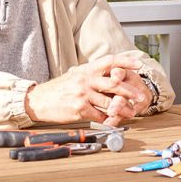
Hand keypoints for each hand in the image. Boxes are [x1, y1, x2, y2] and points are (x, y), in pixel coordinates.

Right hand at [24, 54, 147, 125]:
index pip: (109, 61)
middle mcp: (85, 80)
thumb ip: (92, 75)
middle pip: (114, 84)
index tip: (138, 65)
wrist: (39, 101)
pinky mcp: (80, 109)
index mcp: (86, 69)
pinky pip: (99, 115)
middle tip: (141, 96)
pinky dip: (108, 118)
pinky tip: (113, 120)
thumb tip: (111, 73)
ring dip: (123, 109)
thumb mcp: (75, 75)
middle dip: (131, 91)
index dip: (125, 61)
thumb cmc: (59, 89)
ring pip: (109, 102)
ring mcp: (83, 95)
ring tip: (131, 112)